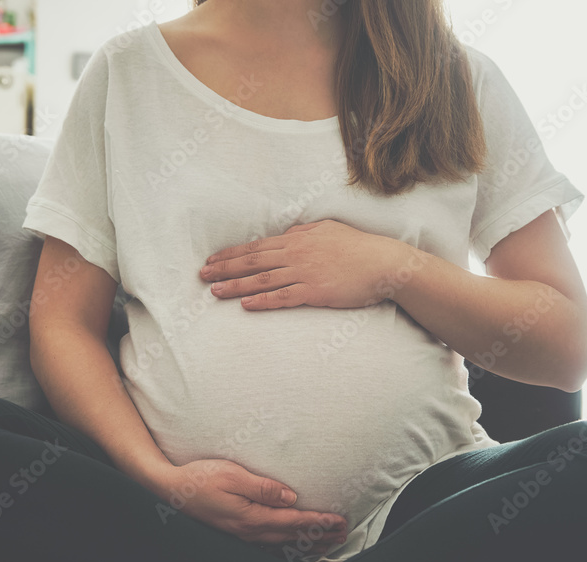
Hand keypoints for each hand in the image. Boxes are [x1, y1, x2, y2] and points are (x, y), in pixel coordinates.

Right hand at [154, 459, 348, 553]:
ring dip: (308, 543)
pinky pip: (268, 545)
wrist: (168, 491)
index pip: (293, 522)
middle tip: (344, 533)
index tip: (339, 521)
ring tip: (329, 542)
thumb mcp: (232, 475)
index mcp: (251, 517)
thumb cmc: (199, 478)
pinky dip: (288, 547)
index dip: (318, 522)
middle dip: (320, 535)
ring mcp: (241, 535)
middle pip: (292, 536)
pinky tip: (294, 547)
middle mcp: (248, 531)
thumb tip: (290, 498)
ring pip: (282, 544)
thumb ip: (262, 487)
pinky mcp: (234, 534)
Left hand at [199, 219, 405, 309]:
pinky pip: (283, 297)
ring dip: (236, 286)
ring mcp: (305, 273)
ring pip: (262, 280)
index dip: (231, 254)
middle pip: (252, 262)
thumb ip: (303, 232)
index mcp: (297, 239)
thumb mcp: (327, 230)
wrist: (384, 263)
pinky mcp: (315, 292)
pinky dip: (263, 300)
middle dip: (224, 269)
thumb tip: (286, 234)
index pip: (256, 247)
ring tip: (215, 292)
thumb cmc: (357, 246)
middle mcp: (296, 254)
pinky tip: (245, 305)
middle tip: (202, 276)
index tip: (212, 260)